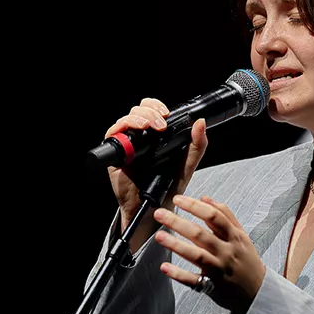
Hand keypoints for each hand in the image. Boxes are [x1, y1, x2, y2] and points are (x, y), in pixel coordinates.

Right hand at [105, 99, 208, 251]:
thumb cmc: (168, 187)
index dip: (156, 106)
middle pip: (137, 111)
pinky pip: (112, 135)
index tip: (166, 113)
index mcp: (155, 136)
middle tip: (161, 124)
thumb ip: (197, 144)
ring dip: (138, 117)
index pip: (151, 110)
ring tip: (150, 126)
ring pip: (125, 119)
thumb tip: (201, 122)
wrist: (155, 207)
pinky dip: (121, 128)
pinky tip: (135, 132)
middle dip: (150, 112)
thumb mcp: (188, 164)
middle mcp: (139, 138)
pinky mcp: (116, 155)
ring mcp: (126, 145)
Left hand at [153, 194, 263, 313]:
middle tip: (160, 214)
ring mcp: (219, 269)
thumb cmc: (247, 261)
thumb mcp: (242, 235)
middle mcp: (226, 251)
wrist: (259, 292)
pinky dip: (179, 274)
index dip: (194, 206)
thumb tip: (205, 198)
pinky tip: (165, 267)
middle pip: (200, 234)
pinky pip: (194, 280)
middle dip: (178, 222)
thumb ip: (225, 215)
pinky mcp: (212, 286)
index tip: (178, 200)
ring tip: (159, 236)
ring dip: (176, 245)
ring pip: (196, 255)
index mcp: (234, 237)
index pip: (214, 216)